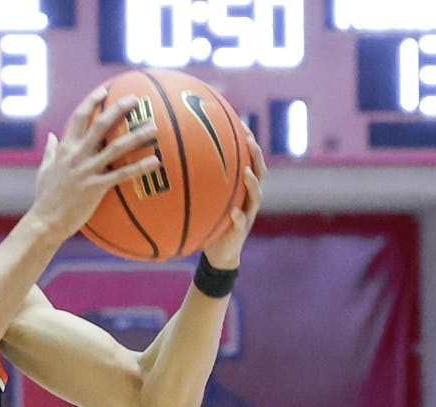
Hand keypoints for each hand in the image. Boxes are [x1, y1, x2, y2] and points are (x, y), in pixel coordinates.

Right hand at [29, 87, 163, 237]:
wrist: (45, 221)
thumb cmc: (45, 198)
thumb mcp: (44, 171)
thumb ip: (50, 151)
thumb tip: (51, 136)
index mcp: (65, 148)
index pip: (79, 116)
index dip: (93, 100)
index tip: (106, 90)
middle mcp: (77, 154)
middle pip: (101, 124)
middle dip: (119, 108)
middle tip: (136, 99)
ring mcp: (87, 170)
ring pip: (116, 147)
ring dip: (137, 135)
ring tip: (154, 127)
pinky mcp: (96, 187)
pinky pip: (122, 175)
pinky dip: (140, 167)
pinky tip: (156, 162)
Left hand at [202, 126, 266, 269]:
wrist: (218, 252)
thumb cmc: (209, 220)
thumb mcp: (206, 198)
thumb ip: (200, 180)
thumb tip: (176, 156)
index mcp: (242, 187)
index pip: (250, 160)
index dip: (249, 143)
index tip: (243, 125)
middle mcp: (248, 198)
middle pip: (259, 173)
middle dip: (256, 157)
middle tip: (250, 142)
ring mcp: (247, 214)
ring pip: (256, 196)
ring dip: (252, 184)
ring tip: (247, 173)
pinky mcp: (240, 232)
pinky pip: (241, 224)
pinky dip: (238, 218)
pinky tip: (233, 213)